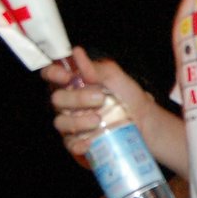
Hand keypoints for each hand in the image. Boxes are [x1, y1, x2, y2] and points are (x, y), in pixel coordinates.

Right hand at [42, 46, 149, 162]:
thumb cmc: (129, 97)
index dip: (52, 73)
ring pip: (60, 122)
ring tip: (98, 120)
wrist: (145, 122)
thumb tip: (77, 53)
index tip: (66, 76)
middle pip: (56, 99)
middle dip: (76, 98)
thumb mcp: (115, 78)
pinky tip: (89, 142)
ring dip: (78, 121)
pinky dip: (78, 144)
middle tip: (100, 98)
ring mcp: (72, 124)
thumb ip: (96, 68)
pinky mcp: (79, 143)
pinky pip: (70, 144)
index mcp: (75, 84)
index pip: (52, 75)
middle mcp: (70, 104)